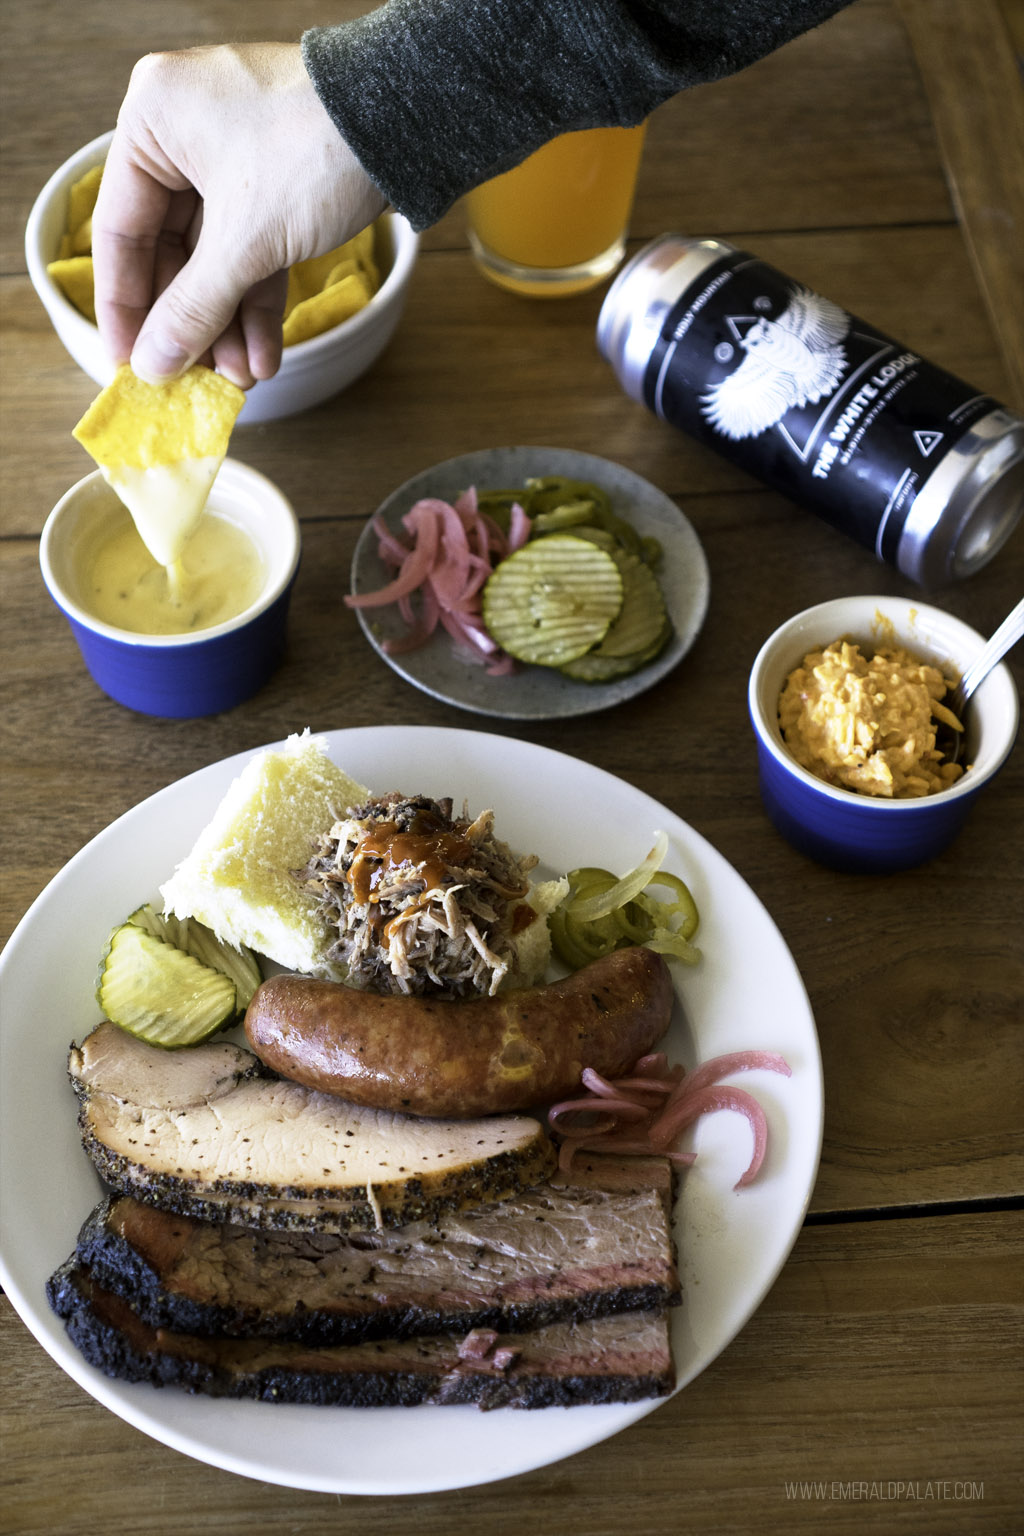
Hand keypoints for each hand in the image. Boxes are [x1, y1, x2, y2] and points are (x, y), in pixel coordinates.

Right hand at [93, 42, 387, 387]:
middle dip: (192, 324)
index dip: (124, 308)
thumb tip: (154, 364)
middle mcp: (186, 132)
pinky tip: (266, 355)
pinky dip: (259, 301)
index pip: (119, 230)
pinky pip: (255, 249)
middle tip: (193, 382)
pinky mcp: (281, 179)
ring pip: (218, 257)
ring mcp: (236, 155)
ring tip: (242, 380)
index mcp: (153, 121)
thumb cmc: (315, 151)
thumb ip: (193, 308)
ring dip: (228, 324)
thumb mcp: (245, 241)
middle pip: (171, 251)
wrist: (412, 120)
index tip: (128, 365)